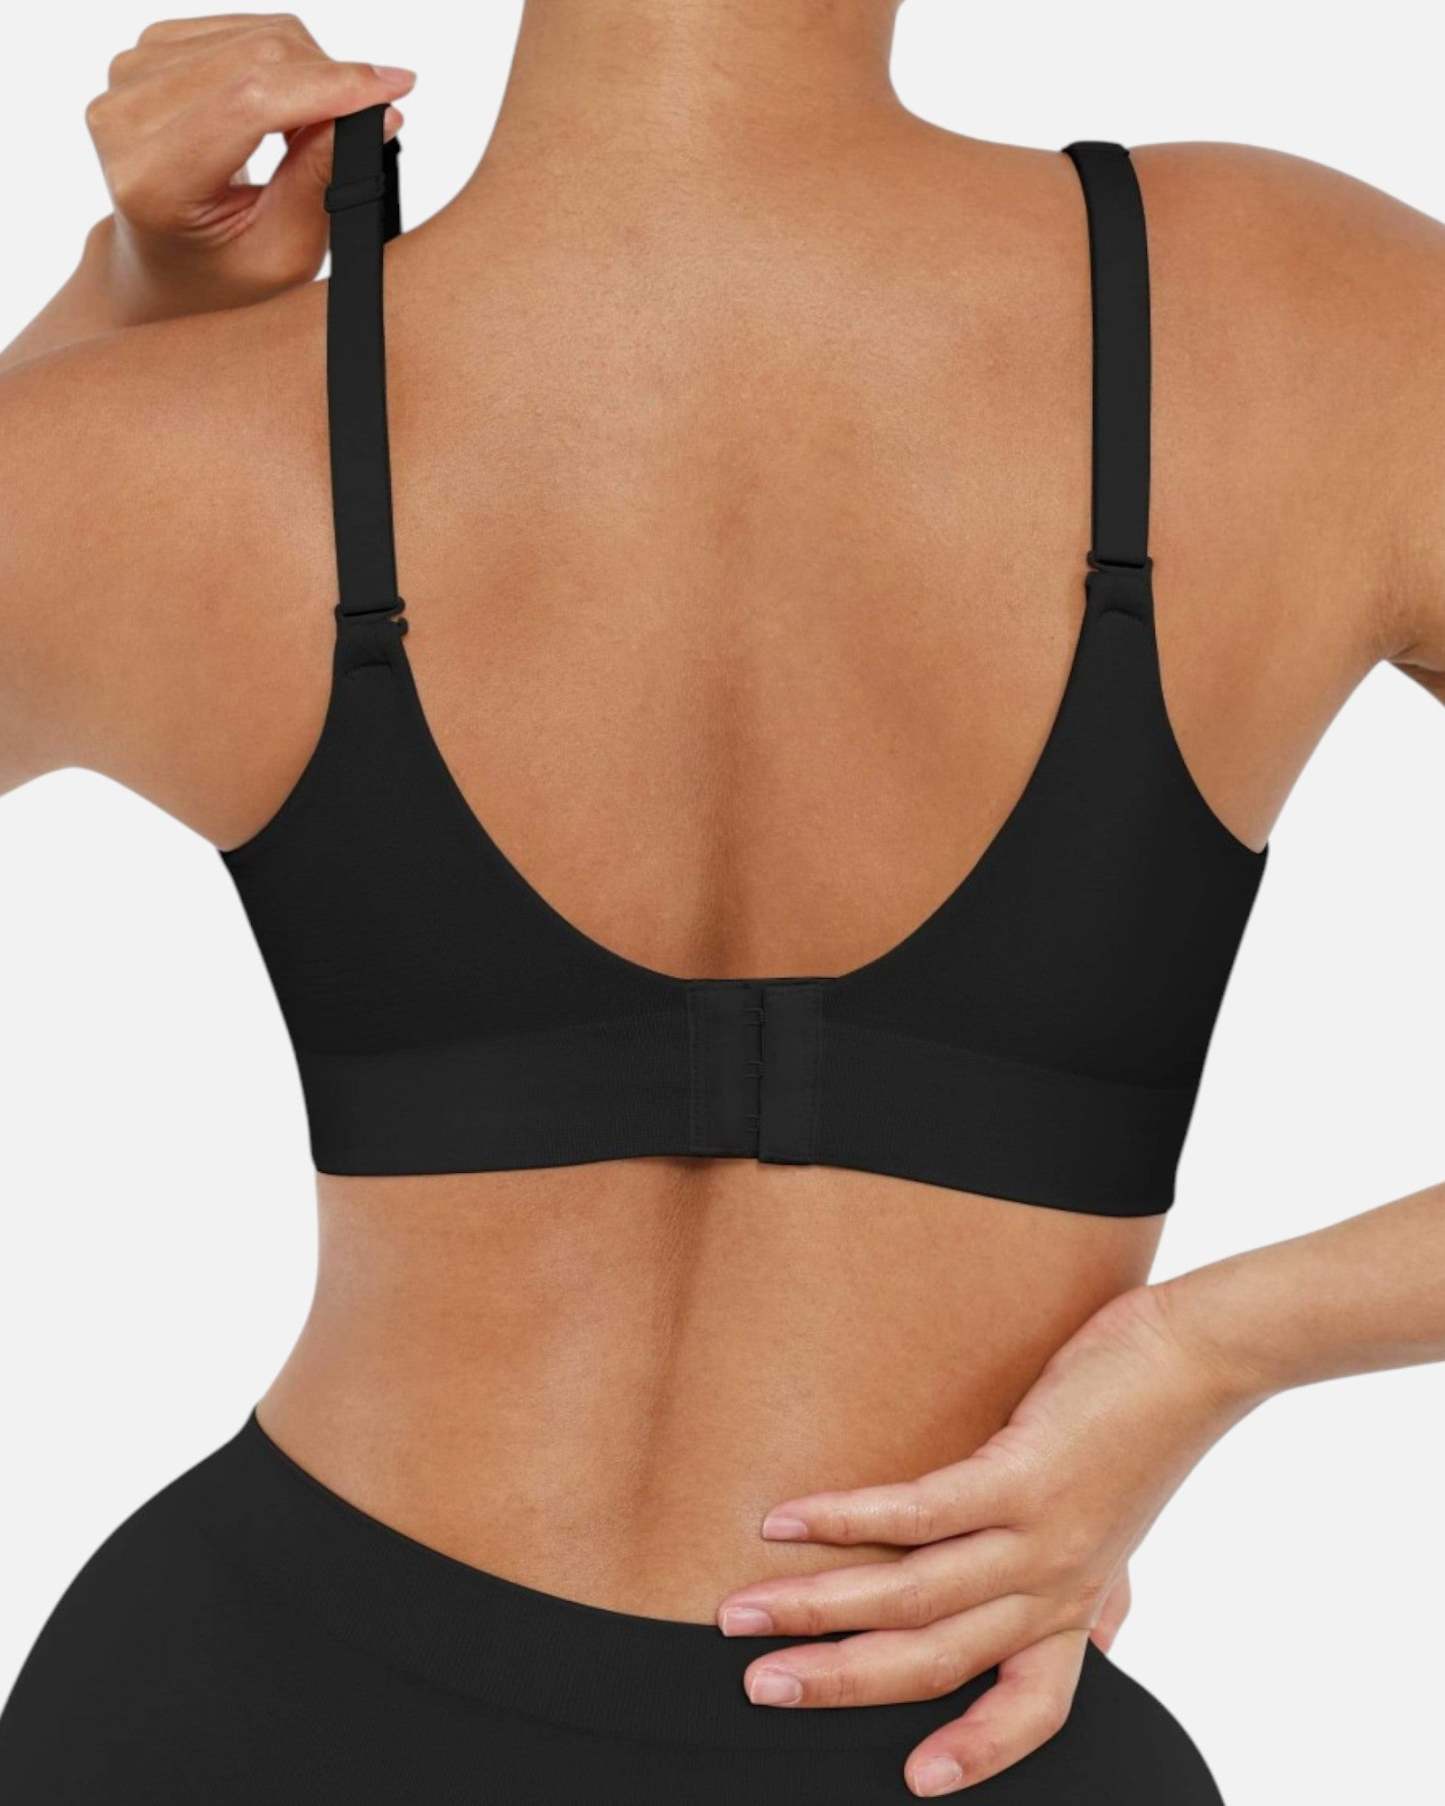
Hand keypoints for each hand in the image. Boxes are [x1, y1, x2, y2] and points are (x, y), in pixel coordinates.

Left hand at [83, 14, 415, 322]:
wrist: (165, 265)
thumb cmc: (223, 272)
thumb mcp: (284, 253)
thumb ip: (320, 181)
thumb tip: (375, 112)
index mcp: (153, 182)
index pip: (250, 103)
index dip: (331, 87)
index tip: (397, 87)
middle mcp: (126, 118)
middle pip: (255, 58)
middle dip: (330, 79)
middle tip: (370, 118)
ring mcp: (129, 76)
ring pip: (253, 34)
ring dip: (308, 71)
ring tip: (318, 127)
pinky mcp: (146, 51)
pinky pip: (238, 27)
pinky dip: (282, 61)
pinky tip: (287, 106)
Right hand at [715, 1284, 1256, 1796]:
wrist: (1202, 1358)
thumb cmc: (1149, 1429)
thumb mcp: (1128, 1526)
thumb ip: (1107, 1587)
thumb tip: (1107, 1633)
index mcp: (1073, 1602)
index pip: (1031, 1708)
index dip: (977, 1751)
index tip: (914, 1783)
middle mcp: (1053, 1585)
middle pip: (935, 1661)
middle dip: (839, 1682)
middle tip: (757, 1685)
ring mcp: (1038, 1536)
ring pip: (913, 1598)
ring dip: (817, 1608)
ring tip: (743, 1612)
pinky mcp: (1022, 1476)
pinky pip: (920, 1514)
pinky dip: (847, 1519)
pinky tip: (788, 1517)